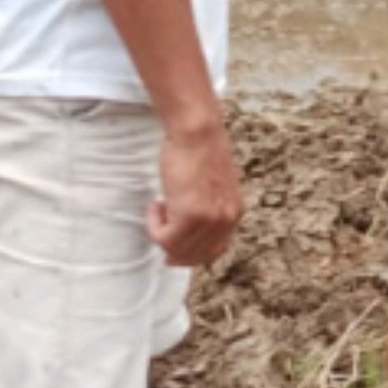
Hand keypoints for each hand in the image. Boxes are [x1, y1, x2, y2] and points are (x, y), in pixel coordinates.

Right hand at [149, 113, 243, 268]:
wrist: (196, 130)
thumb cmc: (199, 149)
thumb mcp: (213, 185)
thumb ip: (209, 206)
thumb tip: (189, 225)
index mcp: (234, 213)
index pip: (215, 251)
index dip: (192, 254)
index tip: (174, 248)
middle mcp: (226, 221)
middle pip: (196, 256)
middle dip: (174, 248)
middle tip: (158, 230)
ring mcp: (209, 220)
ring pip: (177, 249)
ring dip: (161, 233)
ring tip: (159, 207)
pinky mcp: (190, 216)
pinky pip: (164, 238)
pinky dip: (153, 226)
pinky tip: (155, 203)